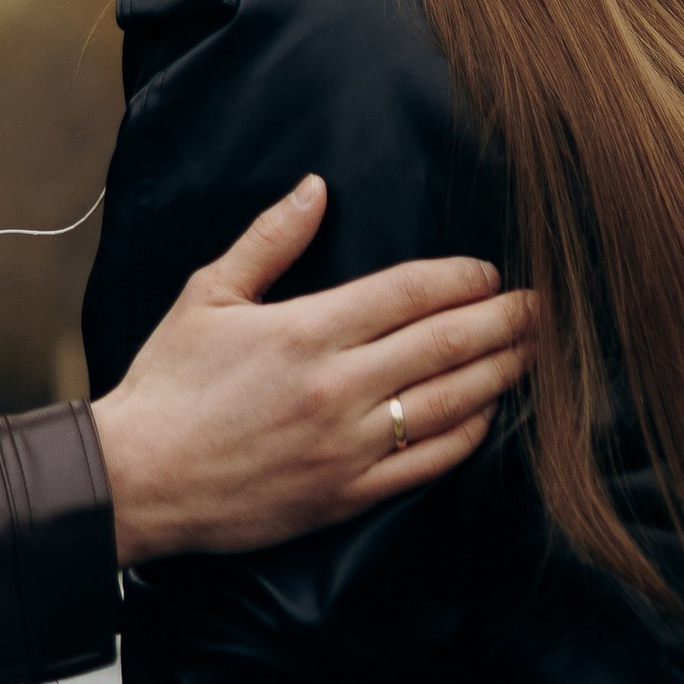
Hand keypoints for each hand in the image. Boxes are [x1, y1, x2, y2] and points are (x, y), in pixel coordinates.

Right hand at [90, 173, 532, 563]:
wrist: (139, 479)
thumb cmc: (169, 383)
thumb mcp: (208, 295)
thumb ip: (269, 240)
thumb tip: (316, 187)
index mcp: (306, 331)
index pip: (408, 293)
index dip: (459, 279)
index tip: (490, 271)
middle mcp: (337, 387)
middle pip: (444, 344)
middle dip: (502, 322)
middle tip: (543, 307)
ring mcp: (347, 446)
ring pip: (447, 403)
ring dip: (498, 374)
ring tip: (533, 355)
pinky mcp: (346, 496)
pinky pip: (425, 464)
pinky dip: (466, 437)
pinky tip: (488, 416)